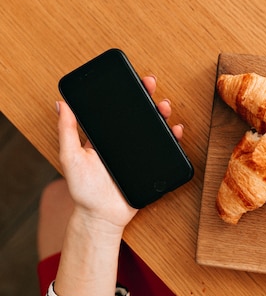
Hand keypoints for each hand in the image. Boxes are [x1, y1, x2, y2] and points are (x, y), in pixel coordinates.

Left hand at [57, 75, 183, 234]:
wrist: (103, 216)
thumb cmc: (83, 190)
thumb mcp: (69, 157)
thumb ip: (66, 132)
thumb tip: (61, 104)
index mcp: (104, 136)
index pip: (116, 109)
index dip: (125, 92)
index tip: (131, 78)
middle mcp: (123, 142)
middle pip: (138, 114)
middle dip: (147, 97)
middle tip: (150, 84)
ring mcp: (139, 153)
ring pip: (154, 128)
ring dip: (161, 114)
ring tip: (164, 107)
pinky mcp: (152, 165)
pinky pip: (166, 149)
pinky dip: (173, 137)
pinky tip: (175, 130)